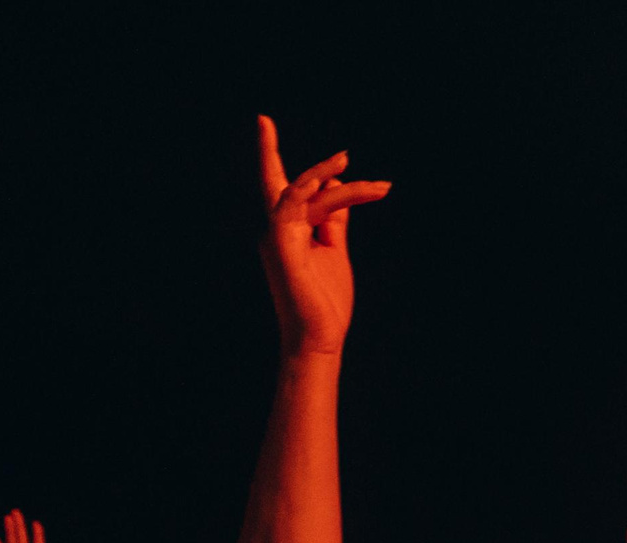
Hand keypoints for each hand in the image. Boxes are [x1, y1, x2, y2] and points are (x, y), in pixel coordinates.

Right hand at [255, 115, 389, 358]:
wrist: (319, 338)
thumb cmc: (326, 302)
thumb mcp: (334, 251)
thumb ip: (334, 221)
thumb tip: (338, 190)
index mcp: (287, 233)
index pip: (283, 191)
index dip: (276, 160)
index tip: (269, 126)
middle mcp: (276, 231)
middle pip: (277, 184)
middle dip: (265, 151)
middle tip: (262, 119)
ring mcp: (275, 237)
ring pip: (302, 192)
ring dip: (331, 177)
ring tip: (365, 175)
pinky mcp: (280, 244)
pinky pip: (296, 205)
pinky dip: (317, 190)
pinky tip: (339, 180)